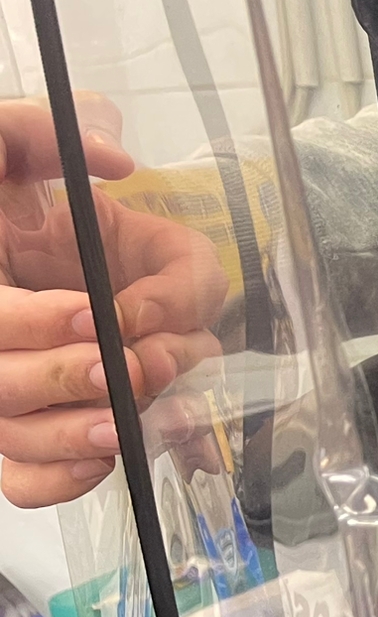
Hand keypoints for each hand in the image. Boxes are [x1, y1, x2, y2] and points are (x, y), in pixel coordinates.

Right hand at [0, 96, 226, 508]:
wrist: (64, 255)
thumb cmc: (39, 203)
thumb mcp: (22, 147)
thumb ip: (41, 135)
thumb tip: (111, 159)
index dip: (31, 321)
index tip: (92, 312)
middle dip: (65, 378)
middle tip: (126, 369)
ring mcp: (0, 394)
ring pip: (10, 439)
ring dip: (72, 436)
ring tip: (124, 422)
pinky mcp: (23, 433)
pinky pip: (22, 481)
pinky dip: (60, 480)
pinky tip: (105, 458)